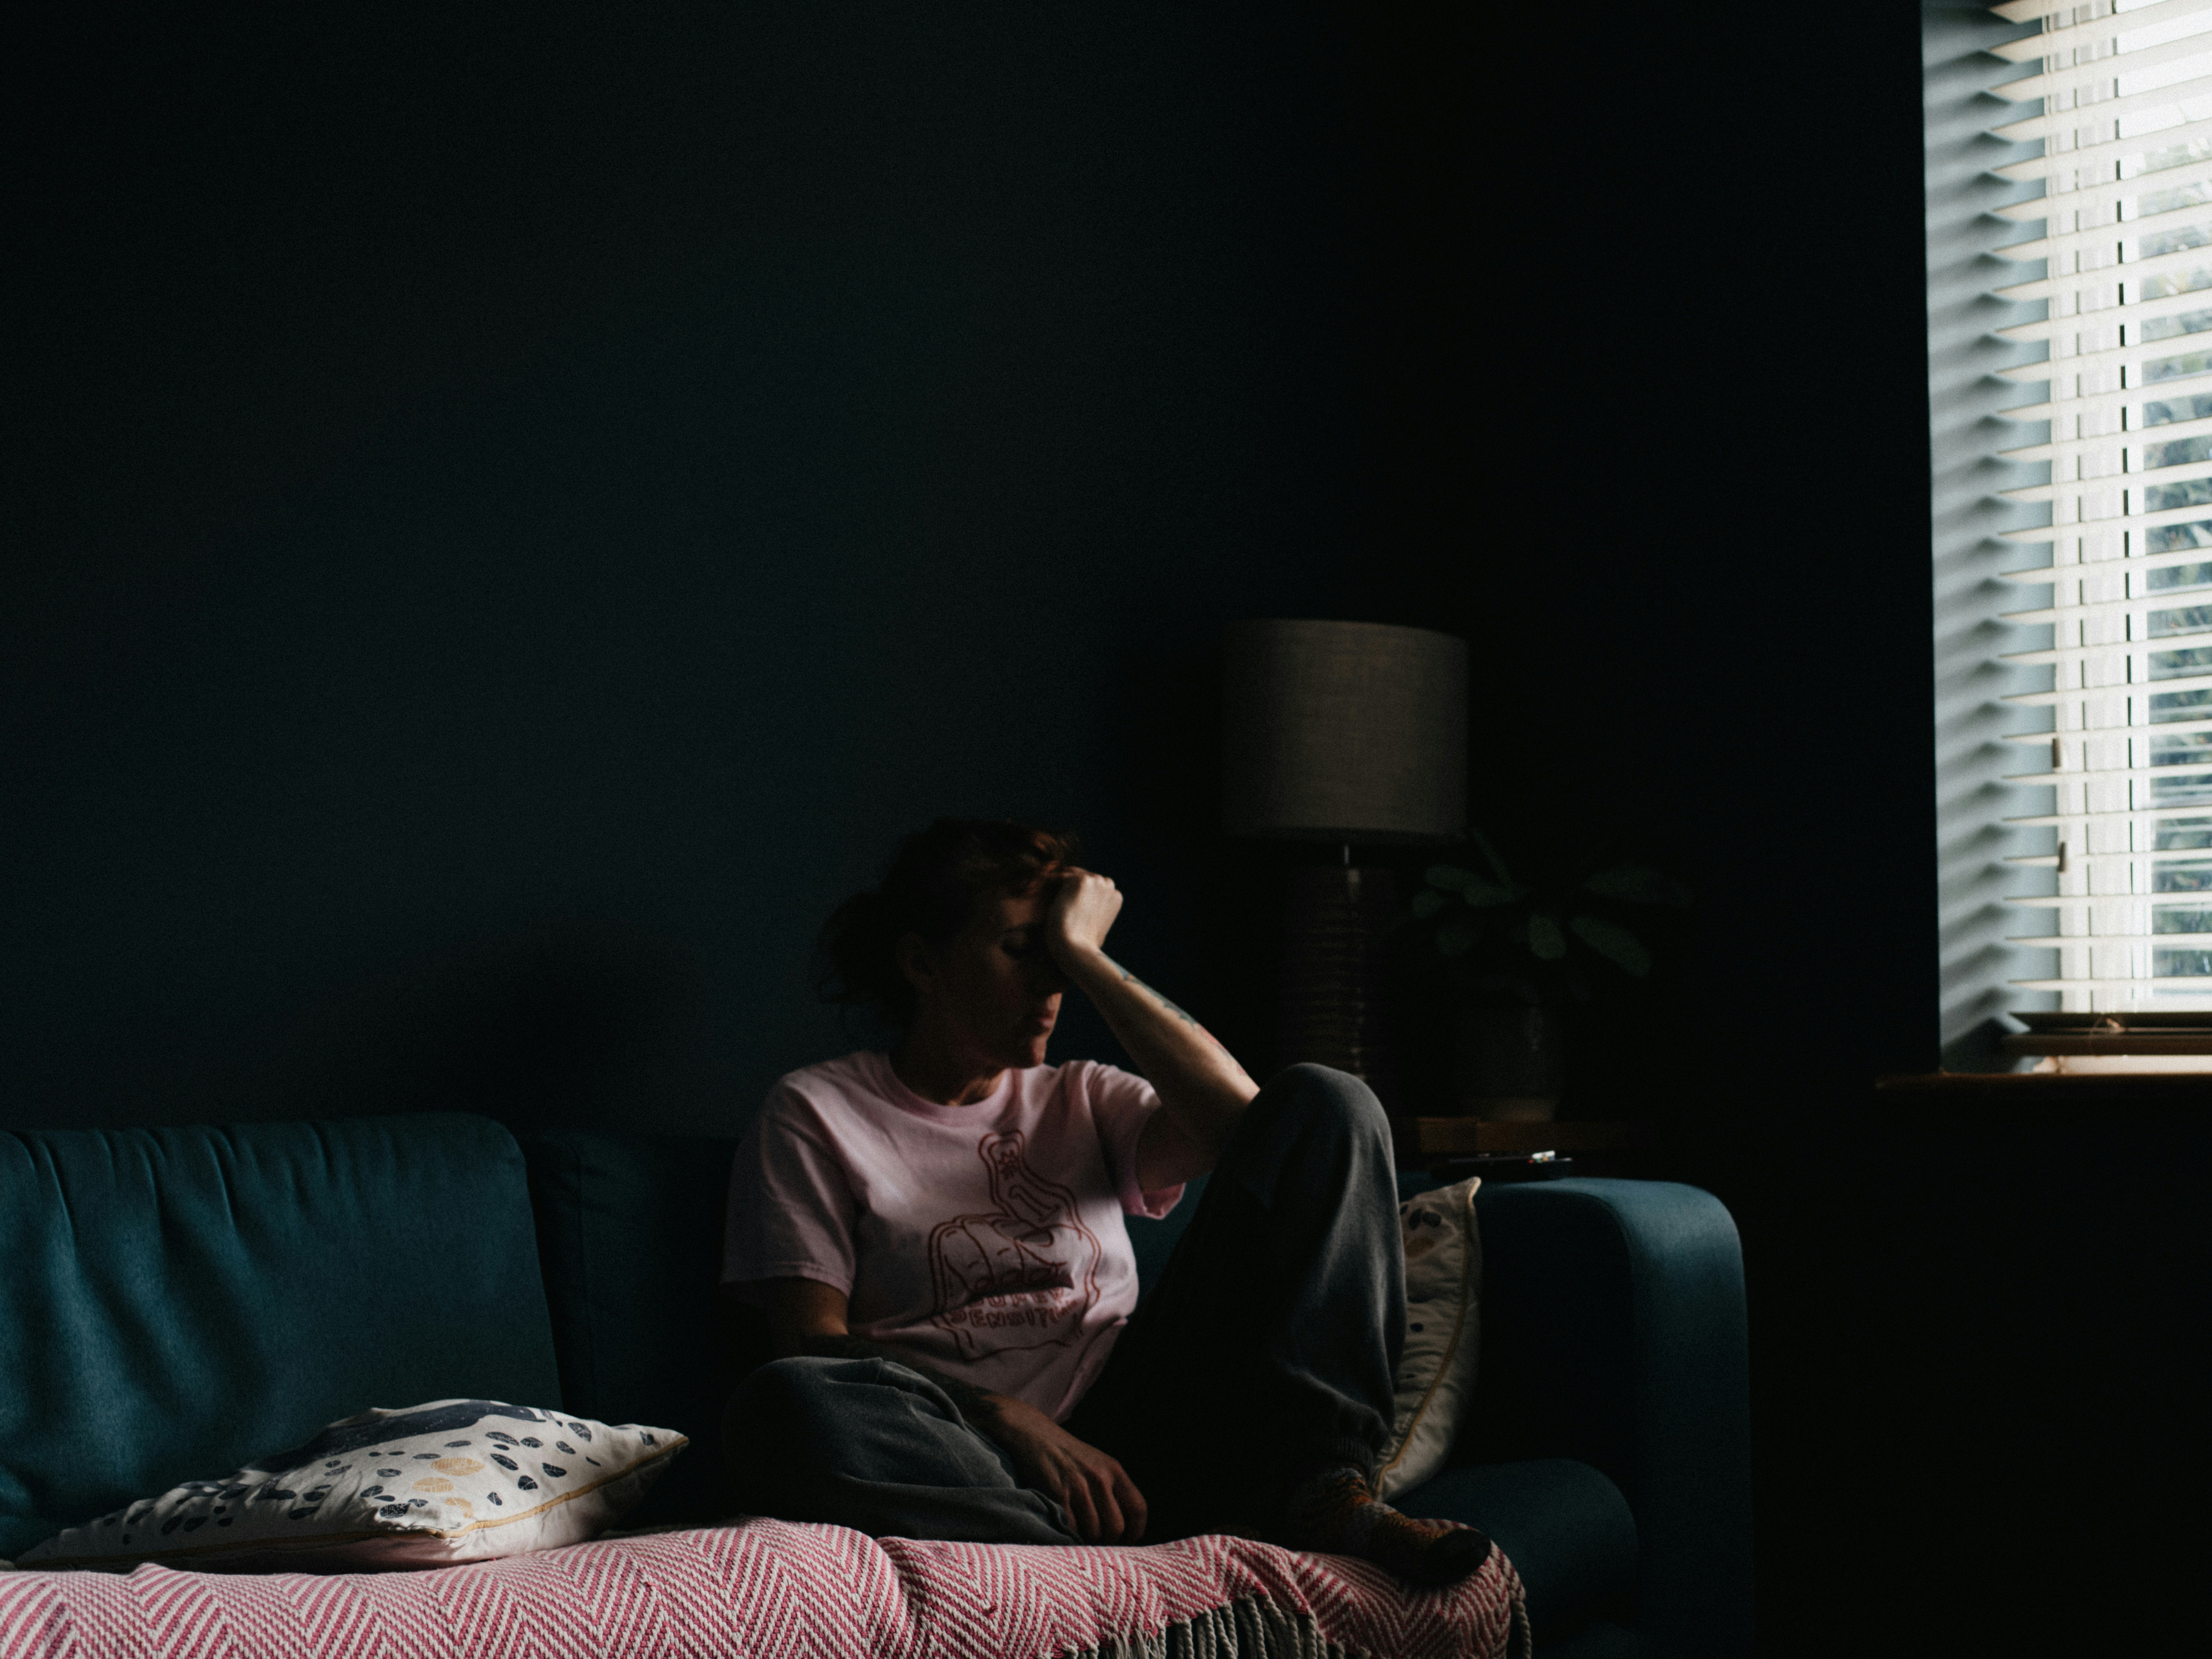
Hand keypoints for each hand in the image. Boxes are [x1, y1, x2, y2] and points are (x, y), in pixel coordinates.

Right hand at [979, 1393, 1146, 1543]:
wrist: (1035, 1435)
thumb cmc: (1068, 1455)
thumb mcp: (1098, 1464)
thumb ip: (1112, 1490)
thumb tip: (1122, 1527)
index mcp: (1114, 1470)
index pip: (1138, 1509)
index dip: (1135, 1531)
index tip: (1127, 1540)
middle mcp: (1100, 1478)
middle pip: (1116, 1527)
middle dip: (1108, 1541)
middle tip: (1097, 1541)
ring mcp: (1079, 1486)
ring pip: (1094, 1532)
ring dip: (1087, 1541)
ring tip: (1080, 1535)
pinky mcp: (1058, 1494)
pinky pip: (1072, 1528)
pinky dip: (1070, 1536)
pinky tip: (1066, 1530)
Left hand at [1044, 869, 1121, 966]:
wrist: (1076, 948)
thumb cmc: (1083, 945)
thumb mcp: (1098, 927)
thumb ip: (1097, 912)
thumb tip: (1088, 914)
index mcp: (1115, 897)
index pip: (1094, 885)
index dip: (1079, 895)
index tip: (1069, 907)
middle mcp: (1109, 886)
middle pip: (1084, 876)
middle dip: (1070, 886)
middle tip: (1057, 902)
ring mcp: (1096, 881)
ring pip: (1071, 875)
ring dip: (1060, 886)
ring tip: (1051, 901)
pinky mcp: (1081, 880)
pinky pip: (1060, 877)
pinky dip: (1051, 886)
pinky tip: (1047, 899)